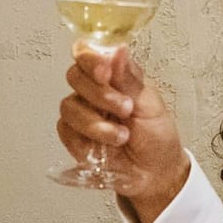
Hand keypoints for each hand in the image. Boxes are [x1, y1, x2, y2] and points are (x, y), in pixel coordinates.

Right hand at [56, 45, 184, 222]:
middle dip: (98, 92)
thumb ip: (129, 78)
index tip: (105, 71)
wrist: (156, 173)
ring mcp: (81, 114)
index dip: (90, 57)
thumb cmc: (156, 135)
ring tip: (123, 135)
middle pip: (75, 76)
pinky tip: (107, 146)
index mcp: (113, 75)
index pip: (88, 53)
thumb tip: (117, 49)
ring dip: (97, 122)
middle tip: (125, 108)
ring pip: (69, 106)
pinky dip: (88, 138)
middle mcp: (93, 91)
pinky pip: (66, 131)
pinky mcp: (74, 137)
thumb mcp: (150, 104)